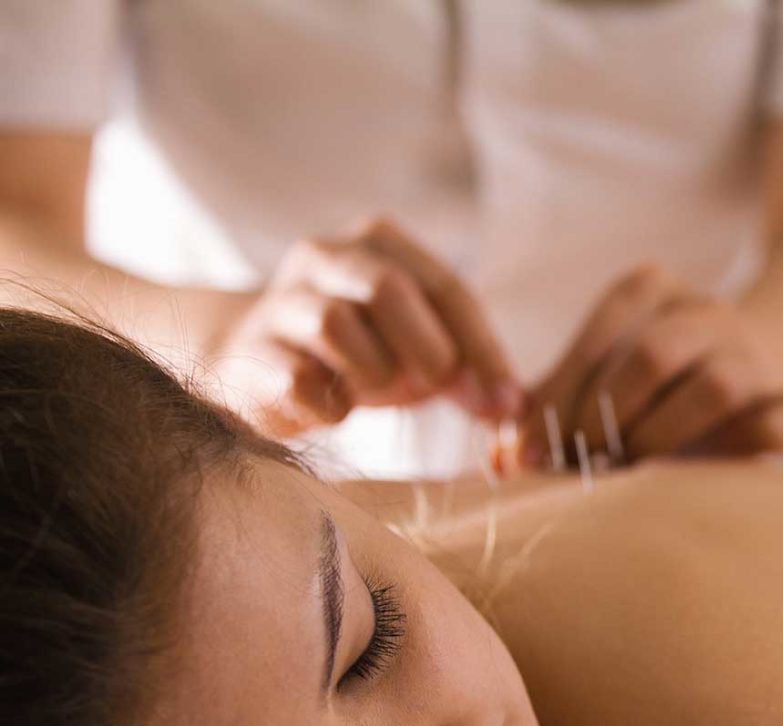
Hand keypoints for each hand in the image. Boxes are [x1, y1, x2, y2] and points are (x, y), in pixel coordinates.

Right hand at [215, 217, 522, 435]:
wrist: (257, 362)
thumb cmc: (359, 351)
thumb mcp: (419, 346)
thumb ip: (466, 368)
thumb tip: (510, 406)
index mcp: (378, 242)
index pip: (447, 287)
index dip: (483, 349)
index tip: (506, 401)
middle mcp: (324, 255)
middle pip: (387, 288)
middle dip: (426, 349)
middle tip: (432, 387)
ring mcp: (280, 300)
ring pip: (336, 325)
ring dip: (372, 373)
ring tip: (370, 387)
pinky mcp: (251, 353)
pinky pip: (299, 380)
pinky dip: (330, 405)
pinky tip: (333, 406)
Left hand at [520, 265, 782, 466]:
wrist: (774, 365)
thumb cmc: (663, 384)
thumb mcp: (608, 374)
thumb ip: (555, 403)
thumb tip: (501, 456)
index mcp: (651, 291)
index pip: (599, 340)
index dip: (558, 402)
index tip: (527, 457)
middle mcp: (707, 311)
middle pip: (653, 357)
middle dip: (608, 420)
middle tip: (581, 467)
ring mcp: (758, 353)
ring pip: (716, 385)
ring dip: (666, 437)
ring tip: (634, 472)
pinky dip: (757, 443)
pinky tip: (720, 476)